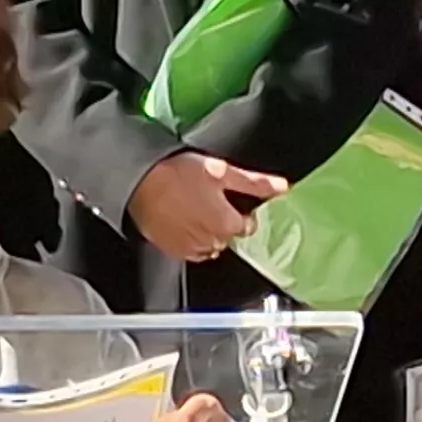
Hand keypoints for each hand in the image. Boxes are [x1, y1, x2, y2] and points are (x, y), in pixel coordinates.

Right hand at [128, 152, 286, 263]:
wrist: (139, 182)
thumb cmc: (178, 174)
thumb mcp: (223, 172)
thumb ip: (255, 183)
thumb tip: (283, 187)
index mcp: (227, 224)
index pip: (246, 227)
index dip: (240, 212)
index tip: (229, 201)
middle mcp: (212, 242)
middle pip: (227, 236)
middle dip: (222, 221)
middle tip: (208, 200)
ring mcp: (191, 248)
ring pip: (209, 244)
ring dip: (207, 231)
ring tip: (193, 209)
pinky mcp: (172, 250)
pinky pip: (190, 250)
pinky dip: (190, 239)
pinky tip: (182, 220)